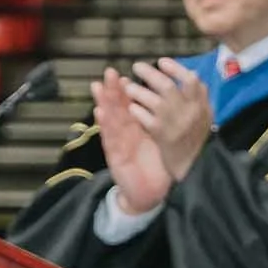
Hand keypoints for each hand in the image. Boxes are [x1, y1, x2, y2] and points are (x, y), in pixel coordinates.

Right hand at [91, 68, 172, 216]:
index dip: (128, 91)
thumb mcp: (160, 141)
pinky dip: (105, 125)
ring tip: (98, 86)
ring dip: (104, 102)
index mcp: (139, 129)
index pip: (132, 106)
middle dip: (113, 90)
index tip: (126, 75)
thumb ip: (160, 123)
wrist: (149, 195)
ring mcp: (120, 145)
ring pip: (111, 120)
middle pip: (119, 109)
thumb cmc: (155, 167)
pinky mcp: (116, 157)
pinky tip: (99, 112)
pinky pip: (111, 139)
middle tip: (109, 72)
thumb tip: (169, 102)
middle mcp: (127, 134)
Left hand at [121, 58, 212, 184]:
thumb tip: (192, 73)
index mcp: (200, 104)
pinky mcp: (161, 135)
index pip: (190, 80)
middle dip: (150, 74)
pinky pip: (145, 118)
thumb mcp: (205, 114)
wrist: (192, 165)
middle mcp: (188, 111)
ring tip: (128, 87)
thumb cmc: (197, 137)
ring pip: (153, 101)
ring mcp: (173, 123)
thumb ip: (199, 95)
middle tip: (137, 66)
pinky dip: (137, 110)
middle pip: (167, 87)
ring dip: (138, 91)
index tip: (162, 61)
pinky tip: (131, 107)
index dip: (175, 68)